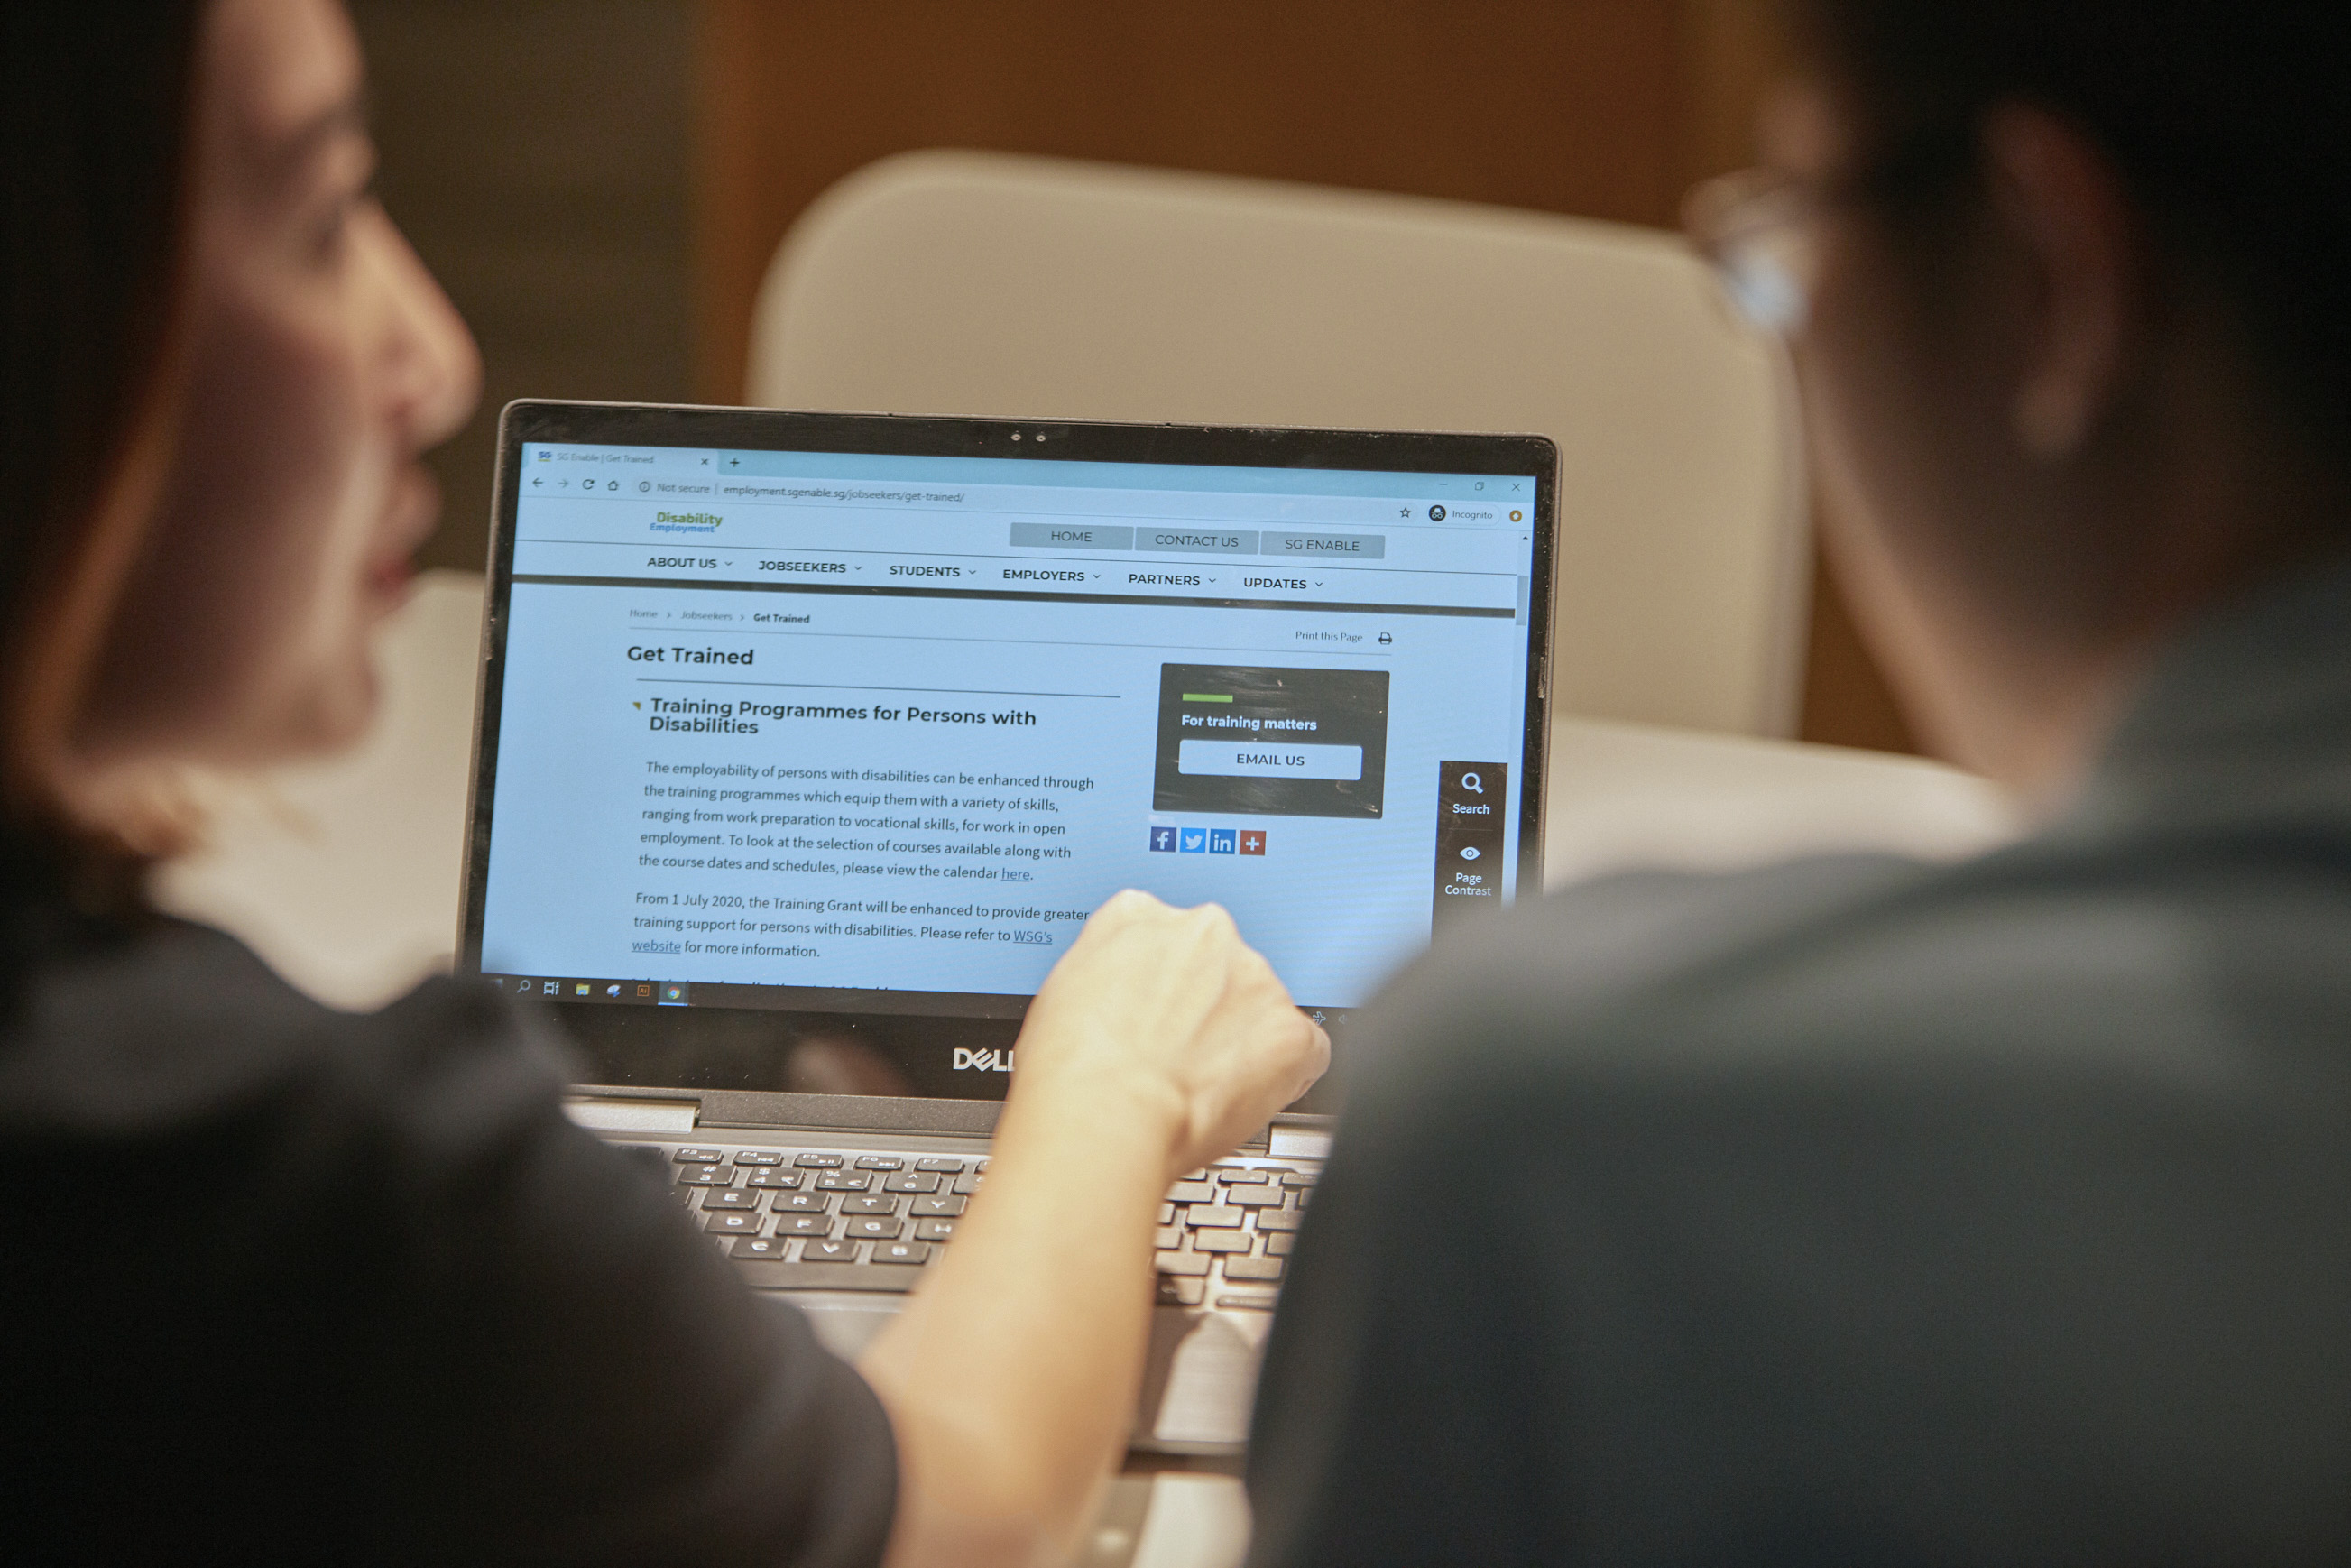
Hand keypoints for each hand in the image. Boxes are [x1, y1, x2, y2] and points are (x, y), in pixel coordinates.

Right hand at [1010, 889, 1328, 1181]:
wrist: (1104, 1116)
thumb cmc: (1070, 1071)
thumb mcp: (1062, 990)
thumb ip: (1108, 970)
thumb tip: (1123, 993)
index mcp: (1139, 914)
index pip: (1167, 935)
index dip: (1163, 983)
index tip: (1157, 1013)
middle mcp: (1204, 931)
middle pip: (1219, 965)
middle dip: (1207, 1008)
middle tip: (1177, 1055)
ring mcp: (1252, 977)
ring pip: (1260, 1006)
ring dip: (1241, 1041)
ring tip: (1198, 1086)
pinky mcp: (1289, 1028)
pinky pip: (1301, 1051)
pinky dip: (1281, 1076)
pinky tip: (1237, 1097)